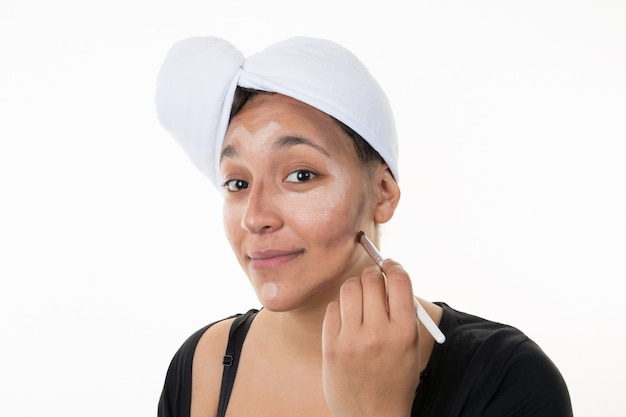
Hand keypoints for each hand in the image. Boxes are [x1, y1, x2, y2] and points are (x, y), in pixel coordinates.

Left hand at [322, 260, 420, 416]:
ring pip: (349, 288)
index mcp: (405, 332)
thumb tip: (387, 273)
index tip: (389, 264)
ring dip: (355, 288)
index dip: (394, 266)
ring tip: (359, 301)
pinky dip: (340, 308)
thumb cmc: (395, 376)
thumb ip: (401, 310)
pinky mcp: (331, 346)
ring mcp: (352, 340)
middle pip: (372, 280)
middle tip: (373, 281)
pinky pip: (333, 307)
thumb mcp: (409, 345)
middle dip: (373, 275)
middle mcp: (379, 334)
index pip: (400, 281)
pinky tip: (347, 321)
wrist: (372, 416)